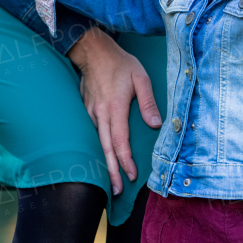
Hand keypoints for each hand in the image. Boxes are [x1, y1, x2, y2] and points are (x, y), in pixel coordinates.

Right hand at [67, 28, 161, 195]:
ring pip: (96, 143)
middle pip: (105, 149)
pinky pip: (92, 134)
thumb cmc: (119, 63)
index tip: (132, 175)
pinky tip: (101, 159)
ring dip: (103, 163)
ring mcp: (90, 113)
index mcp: (114, 107)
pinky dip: (97, 149)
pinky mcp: (86, 110)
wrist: (92, 51)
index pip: (119, 141)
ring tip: (108, 181)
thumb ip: (148, 102)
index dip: (125, 161)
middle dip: (111, 171)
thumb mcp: (140, 77)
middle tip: (115, 191)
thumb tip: (156, 124)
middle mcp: (100, 114)